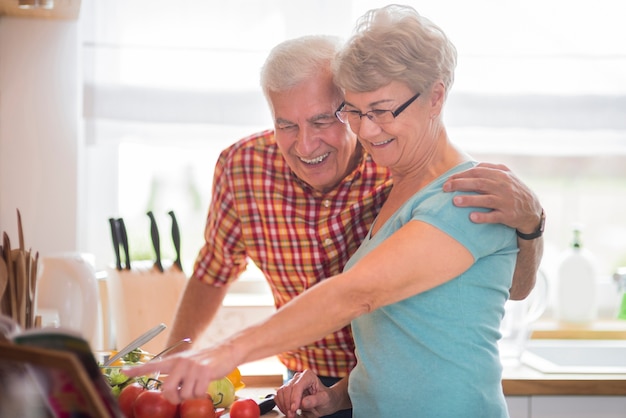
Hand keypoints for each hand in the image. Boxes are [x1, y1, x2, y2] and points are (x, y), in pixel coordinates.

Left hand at [122, 345, 236, 403]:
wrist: (227, 351)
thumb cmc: (206, 361)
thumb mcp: (188, 363)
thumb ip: (176, 373)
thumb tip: (167, 391)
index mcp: (174, 360)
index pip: (153, 365)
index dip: (138, 369)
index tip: (124, 371)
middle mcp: (181, 362)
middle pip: (167, 390)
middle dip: (174, 399)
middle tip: (181, 396)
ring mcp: (193, 366)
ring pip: (184, 394)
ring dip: (192, 396)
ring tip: (198, 386)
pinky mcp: (205, 371)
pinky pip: (197, 393)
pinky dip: (202, 394)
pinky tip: (206, 385)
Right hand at [275, 370, 337, 417]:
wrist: (324, 402)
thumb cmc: (327, 398)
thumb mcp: (325, 400)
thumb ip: (315, 400)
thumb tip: (303, 402)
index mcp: (308, 376)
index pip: (297, 386)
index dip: (294, 398)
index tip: (294, 409)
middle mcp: (298, 378)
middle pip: (287, 389)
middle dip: (288, 404)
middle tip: (292, 415)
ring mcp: (291, 384)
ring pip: (280, 393)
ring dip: (284, 406)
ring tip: (292, 414)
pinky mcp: (286, 391)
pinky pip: (278, 397)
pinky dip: (281, 406)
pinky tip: (288, 411)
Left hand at [443, 162, 541, 231]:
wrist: (532, 211)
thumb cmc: (513, 191)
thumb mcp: (506, 176)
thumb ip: (490, 169)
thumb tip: (471, 166)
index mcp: (501, 175)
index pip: (477, 172)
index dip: (461, 175)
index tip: (447, 180)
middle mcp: (504, 187)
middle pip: (479, 183)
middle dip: (460, 184)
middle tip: (445, 188)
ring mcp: (506, 201)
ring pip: (486, 199)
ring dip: (470, 200)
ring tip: (454, 201)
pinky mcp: (508, 216)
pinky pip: (495, 216)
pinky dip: (483, 216)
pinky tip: (471, 217)